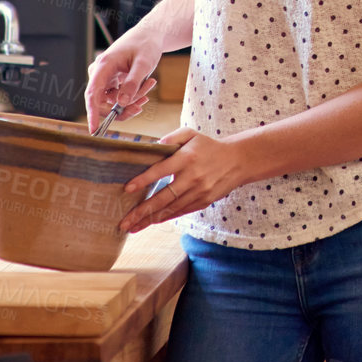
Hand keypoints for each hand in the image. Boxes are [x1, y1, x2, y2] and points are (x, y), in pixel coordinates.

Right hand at [84, 27, 162, 133]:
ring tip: (150, 83)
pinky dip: (133, 96)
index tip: (93, 130)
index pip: (92, 94)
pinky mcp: (111, 82)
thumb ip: (133, 83)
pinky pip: (119, 97)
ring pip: (114, 102)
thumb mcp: (144, 63)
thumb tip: (122, 104)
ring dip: (133, 99)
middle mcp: (99, 74)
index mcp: (103, 66)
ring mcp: (104, 79)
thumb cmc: (145, 45)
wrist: (149, 36)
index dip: (92, 113)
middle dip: (124, 107)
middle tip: (143, 103)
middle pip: (103, 103)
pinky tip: (147, 85)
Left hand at [118, 127, 246, 233]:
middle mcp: (192, 177)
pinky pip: (181, 211)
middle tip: (124, 221)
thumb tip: (152, 147)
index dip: (143, 180)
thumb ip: (171, 138)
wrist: (238, 161)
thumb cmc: (210, 147)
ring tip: (133, 227)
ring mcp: (199, 191)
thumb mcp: (192, 134)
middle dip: (141, 211)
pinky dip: (166, 217)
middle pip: (163, 197)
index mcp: (187, 157)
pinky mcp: (204, 201)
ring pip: (171, 209)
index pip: (161, 170)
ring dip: (150, 219)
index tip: (127, 188)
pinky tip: (152, 221)